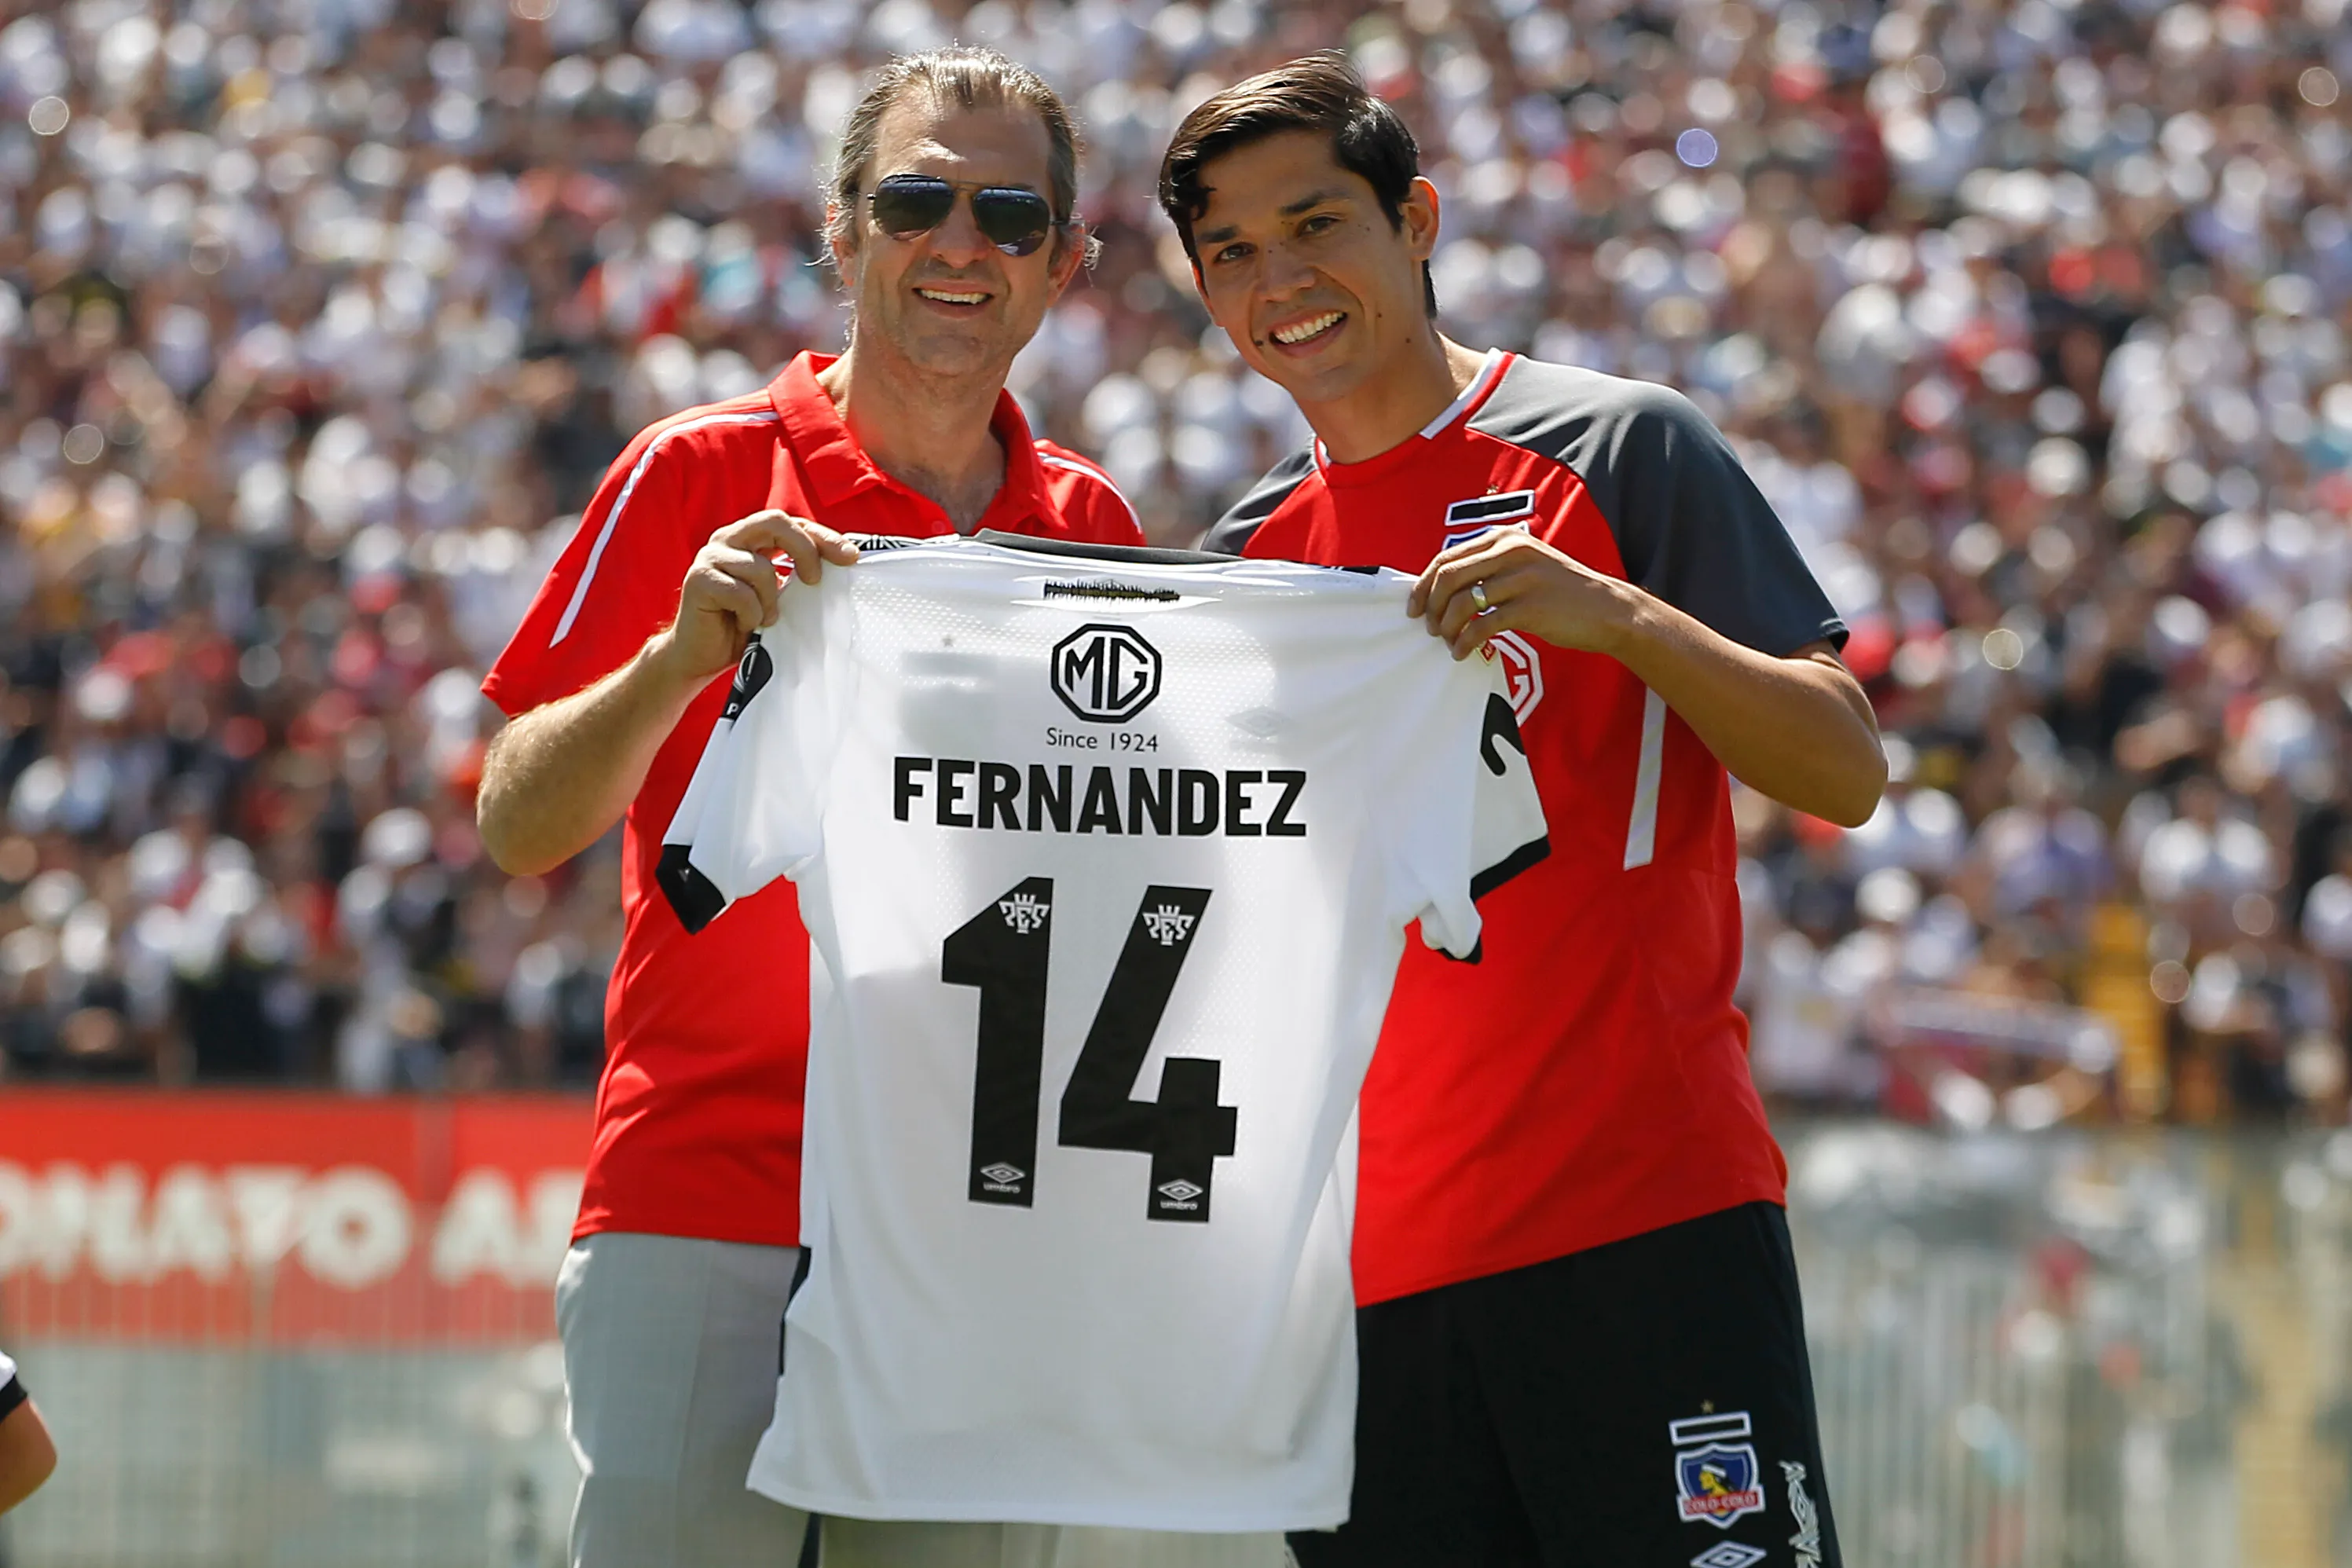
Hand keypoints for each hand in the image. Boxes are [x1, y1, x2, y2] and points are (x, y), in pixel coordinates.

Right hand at [657, 510, 859, 681]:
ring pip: (761, 568)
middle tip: (815, 581)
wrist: (700, 657)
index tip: (851, 558)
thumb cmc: (743, 626)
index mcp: (749, 538)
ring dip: (771, 602)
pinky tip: (744, 625)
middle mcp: (728, 539)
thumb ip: (797, 577)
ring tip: (765, 621)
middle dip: (804, 550)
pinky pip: (741, 593)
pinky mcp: (699, 579)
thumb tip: (844, 567)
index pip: (791, 523)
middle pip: (775, 522)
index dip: (823, 536)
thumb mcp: (778, 597)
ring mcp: (710, 557)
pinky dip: (751, 615)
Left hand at [1407, 529, 1634, 660]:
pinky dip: (1466, 642)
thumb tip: (1441, 587)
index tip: (1414, 606)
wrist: (1607, 609)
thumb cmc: (1560, 592)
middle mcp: (1511, 552)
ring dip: (1447, 627)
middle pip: (1449, 577)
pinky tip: (1463, 653)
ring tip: (1448, 642)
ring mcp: (1522, 578)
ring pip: (1463, 603)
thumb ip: (1488, 567)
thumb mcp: (1524, 565)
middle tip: (1428, 627)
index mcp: (1504, 538)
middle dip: (1430, 606)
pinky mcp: (1531, 607)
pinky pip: (1483, 626)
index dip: (1424, 584)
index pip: (1447, 557)